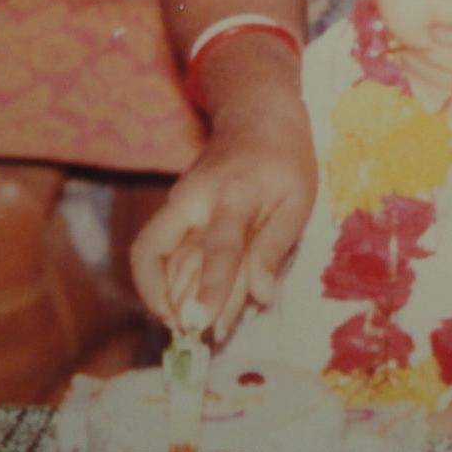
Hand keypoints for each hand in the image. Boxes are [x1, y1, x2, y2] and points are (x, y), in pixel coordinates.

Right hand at [130, 90, 316, 339]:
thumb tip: (259, 296)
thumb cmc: (283, 160)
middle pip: (154, 250)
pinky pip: (166, 254)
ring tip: (194, 331)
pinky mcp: (175, 214)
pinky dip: (173, 283)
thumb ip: (273, 249)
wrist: (255, 116)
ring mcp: (178, 206)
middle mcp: (193, 200)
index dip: (209, 287)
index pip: (219, 247)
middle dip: (161, 298)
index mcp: (234, 194)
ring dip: (168, 297)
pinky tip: (194, 306)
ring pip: (158, 259)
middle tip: (188, 335)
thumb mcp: (296, 201)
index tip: (200, 325)